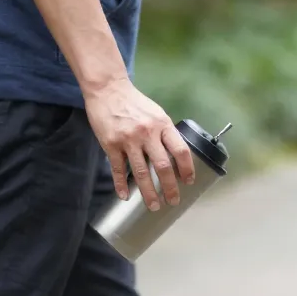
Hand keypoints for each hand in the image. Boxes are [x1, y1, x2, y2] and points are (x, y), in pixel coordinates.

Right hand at [84, 77, 195, 210]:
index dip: (187, 169)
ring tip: (154, 206)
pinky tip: (125, 197)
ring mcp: (128, 140)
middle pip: (163, 166)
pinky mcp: (111, 144)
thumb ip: (165, 133)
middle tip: (173, 201)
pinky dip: (121, 185)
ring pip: (141, 172)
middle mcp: (147, 133)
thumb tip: (175, 157)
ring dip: (148, 192)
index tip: (188, 182)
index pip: (181, 150)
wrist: (108, 89)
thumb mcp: (156, 113)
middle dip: (170, 188)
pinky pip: (118, 169)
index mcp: (162, 124)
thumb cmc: (134, 103)